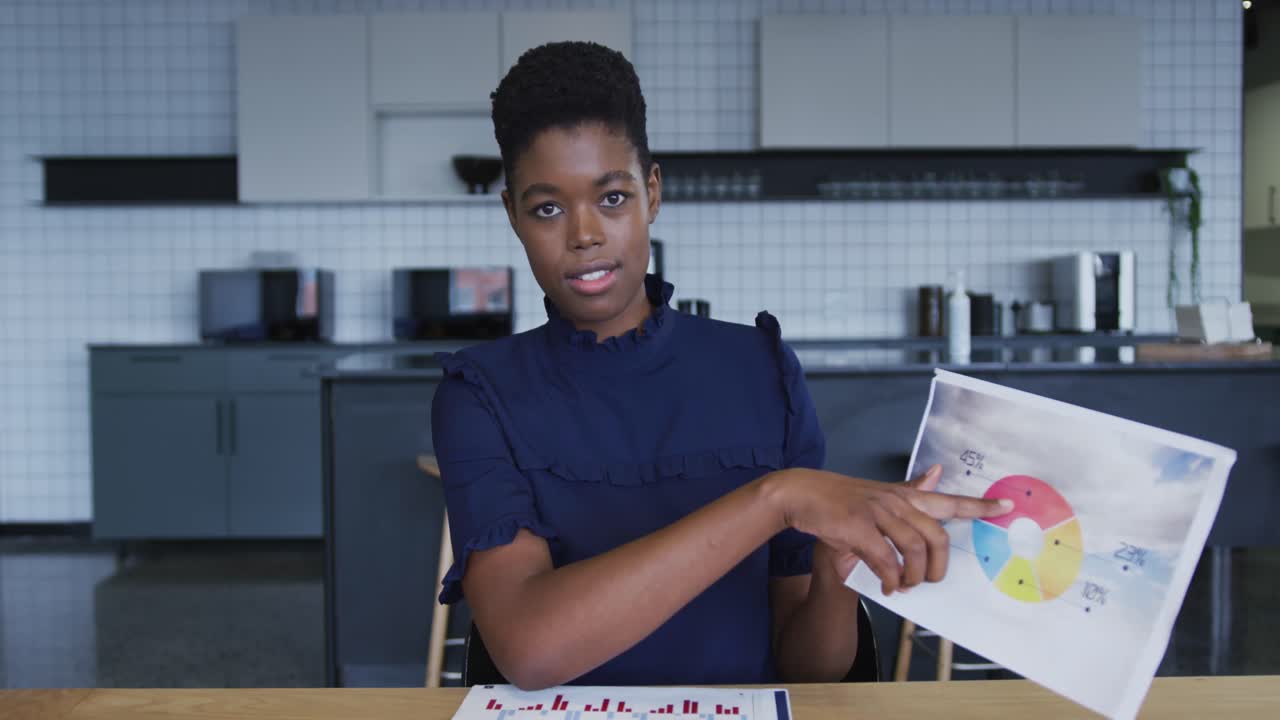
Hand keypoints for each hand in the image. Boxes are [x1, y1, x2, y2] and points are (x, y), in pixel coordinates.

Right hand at [766, 464, 1010, 595]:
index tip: (1007, 507)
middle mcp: (895, 501)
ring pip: (914, 550)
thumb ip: (910, 490)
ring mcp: (877, 512)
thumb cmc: (841, 498)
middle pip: (937, 535)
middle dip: (939, 566)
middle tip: (929, 581)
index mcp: (904, 495)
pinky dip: (891, 579)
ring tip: (905, 587)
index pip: (948, 499)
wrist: (801, 493)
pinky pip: (886, 560)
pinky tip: (887, 586)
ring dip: (913, 577)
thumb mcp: (879, 493)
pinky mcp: (857, 527)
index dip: (979, 506)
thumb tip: (937, 473)